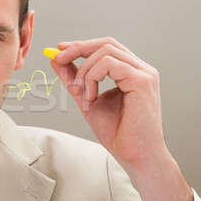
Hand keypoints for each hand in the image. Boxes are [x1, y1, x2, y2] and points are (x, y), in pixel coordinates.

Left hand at [49, 36, 166, 172]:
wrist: (135, 157)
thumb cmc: (119, 134)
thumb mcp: (88, 100)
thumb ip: (74, 79)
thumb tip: (57, 60)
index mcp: (131, 72)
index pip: (106, 47)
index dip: (81, 45)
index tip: (60, 50)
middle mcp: (140, 69)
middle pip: (106, 43)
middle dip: (78, 48)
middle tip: (59, 58)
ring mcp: (144, 73)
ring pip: (105, 52)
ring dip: (84, 71)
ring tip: (84, 95)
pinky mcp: (142, 81)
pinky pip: (109, 65)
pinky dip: (93, 78)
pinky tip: (92, 98)